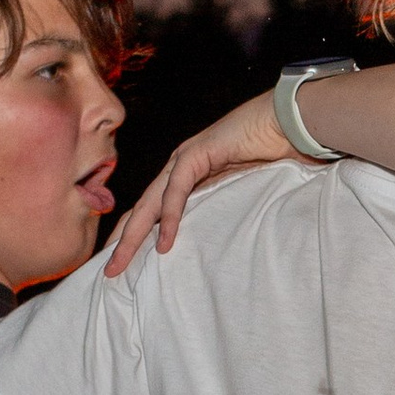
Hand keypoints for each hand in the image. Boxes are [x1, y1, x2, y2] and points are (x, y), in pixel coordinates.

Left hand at [106, 97, 289, 278]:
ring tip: (121, 262)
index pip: (151, 211)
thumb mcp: (241, 192)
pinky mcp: (196, 154)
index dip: (134, 235)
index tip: (122, 263)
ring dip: (133, 234)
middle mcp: (177, 168)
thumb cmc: (270, 155)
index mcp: (185, 177)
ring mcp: (183, 159)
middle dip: (123, 241)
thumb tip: (219, 242)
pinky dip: (169, 217)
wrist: (285, 122)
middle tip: (108, 272)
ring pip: (150, 202)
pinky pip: (177, 190)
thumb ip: (224, 209)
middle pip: (142, 210)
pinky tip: (164, 241)